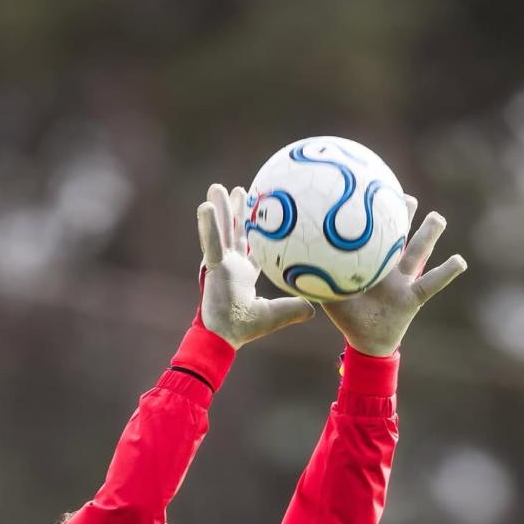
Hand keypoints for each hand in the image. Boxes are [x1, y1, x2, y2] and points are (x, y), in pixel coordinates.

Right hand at [197, 184, 313, 348]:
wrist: (226, 336)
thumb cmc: (247, 328)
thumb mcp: (278, 314)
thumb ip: (295, 308)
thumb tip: (316, 307)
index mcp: (245, 273)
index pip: (253, 247)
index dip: (256, 231)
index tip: (260, 212)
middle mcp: (232, 265)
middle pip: (236, 232)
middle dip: (237, 212)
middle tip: (239, 190)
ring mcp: (221, 264)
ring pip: (221, 231)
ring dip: (220, 209)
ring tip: (217, 187)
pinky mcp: (213, 267)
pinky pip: (211, 243)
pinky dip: (209, 225)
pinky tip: (207, 206)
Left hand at [322, 197, 466, 355]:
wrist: (364, 341)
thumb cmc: (346, 316)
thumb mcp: (328, 295)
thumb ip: (312, 278)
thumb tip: (287, 261)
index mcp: (370, 263)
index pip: (373, 232)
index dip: (374, 213)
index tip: (372, 190)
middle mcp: (390, 267)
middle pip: (399, 235)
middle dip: (403, 215)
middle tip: (405, 197)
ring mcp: (404, 281)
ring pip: (418, 252)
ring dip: (429, 235)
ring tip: (438, 218)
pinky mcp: (414, 298)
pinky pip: (432, 282)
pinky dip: (447, 272)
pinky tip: (460, 260)